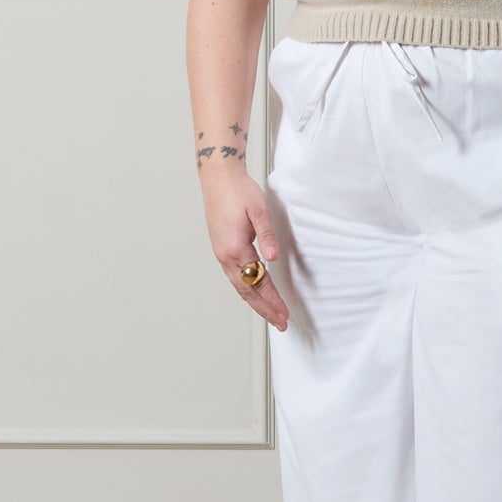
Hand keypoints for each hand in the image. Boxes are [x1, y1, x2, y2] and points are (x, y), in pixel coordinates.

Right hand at [203, 176, 289, 331]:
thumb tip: (273, 259)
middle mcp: (226, 256)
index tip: (283, 314)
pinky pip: (235, 277)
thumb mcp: (259, 210)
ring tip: (269, 314)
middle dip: (264, 309)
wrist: (218, 177)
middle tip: (280, 323)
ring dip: (255, 302)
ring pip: (239, 287)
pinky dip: (246, 290)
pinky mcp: (221, 249)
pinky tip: (253, 294)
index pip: (258, 282)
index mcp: (236, 249)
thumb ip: (267, 236)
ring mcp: (221, 254)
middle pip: (247, 291)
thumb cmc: (239, 191)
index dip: (272, 300)